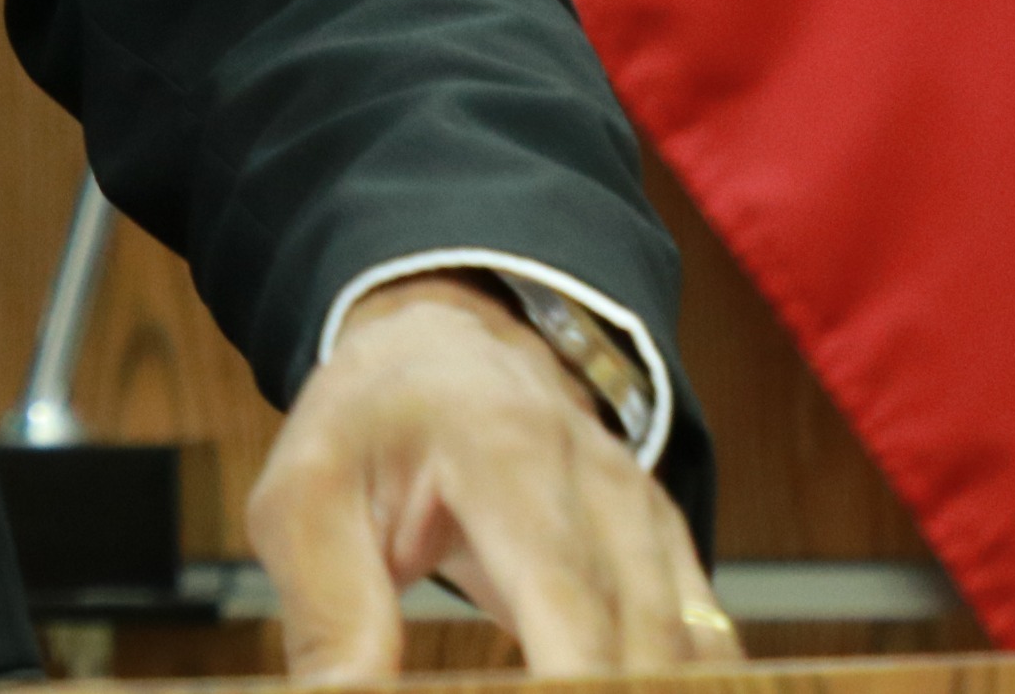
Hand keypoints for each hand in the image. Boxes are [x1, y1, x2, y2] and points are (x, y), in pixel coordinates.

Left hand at [250, 271, 741, 679]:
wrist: (442, 354)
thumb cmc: (365, 430)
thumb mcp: (307, 499)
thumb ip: (333, 611)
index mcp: (504, 450)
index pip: (565, 594)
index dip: (570, 682)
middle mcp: (602, 480)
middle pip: (638, 641)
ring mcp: (649, 516)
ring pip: (688, 655)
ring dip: (645, 691)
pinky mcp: (672, 553)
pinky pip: (707, 650)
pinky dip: (680, 690)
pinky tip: (624, 693)